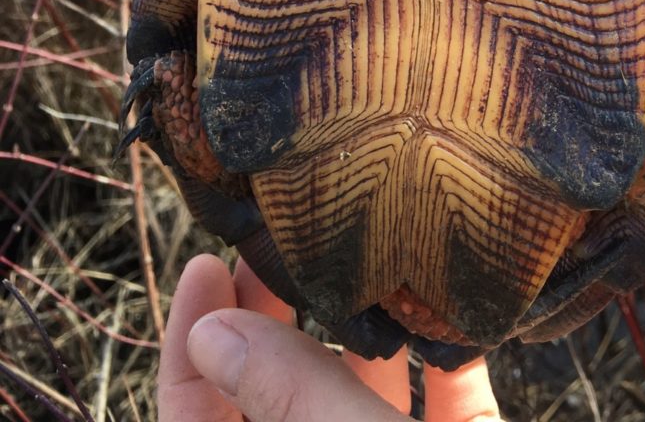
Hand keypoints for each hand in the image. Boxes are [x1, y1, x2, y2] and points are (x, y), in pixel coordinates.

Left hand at [159, 253, 497, 421]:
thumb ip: (293, 402)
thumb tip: (212, 333)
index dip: (189, 349)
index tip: (209, 265)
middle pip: (271, 407)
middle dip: (271, 322)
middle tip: (282, 247)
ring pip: (353, 406)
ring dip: (356, 334)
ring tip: (357, 254)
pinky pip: (444, 412)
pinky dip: (444, 364)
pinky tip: (448, 310)